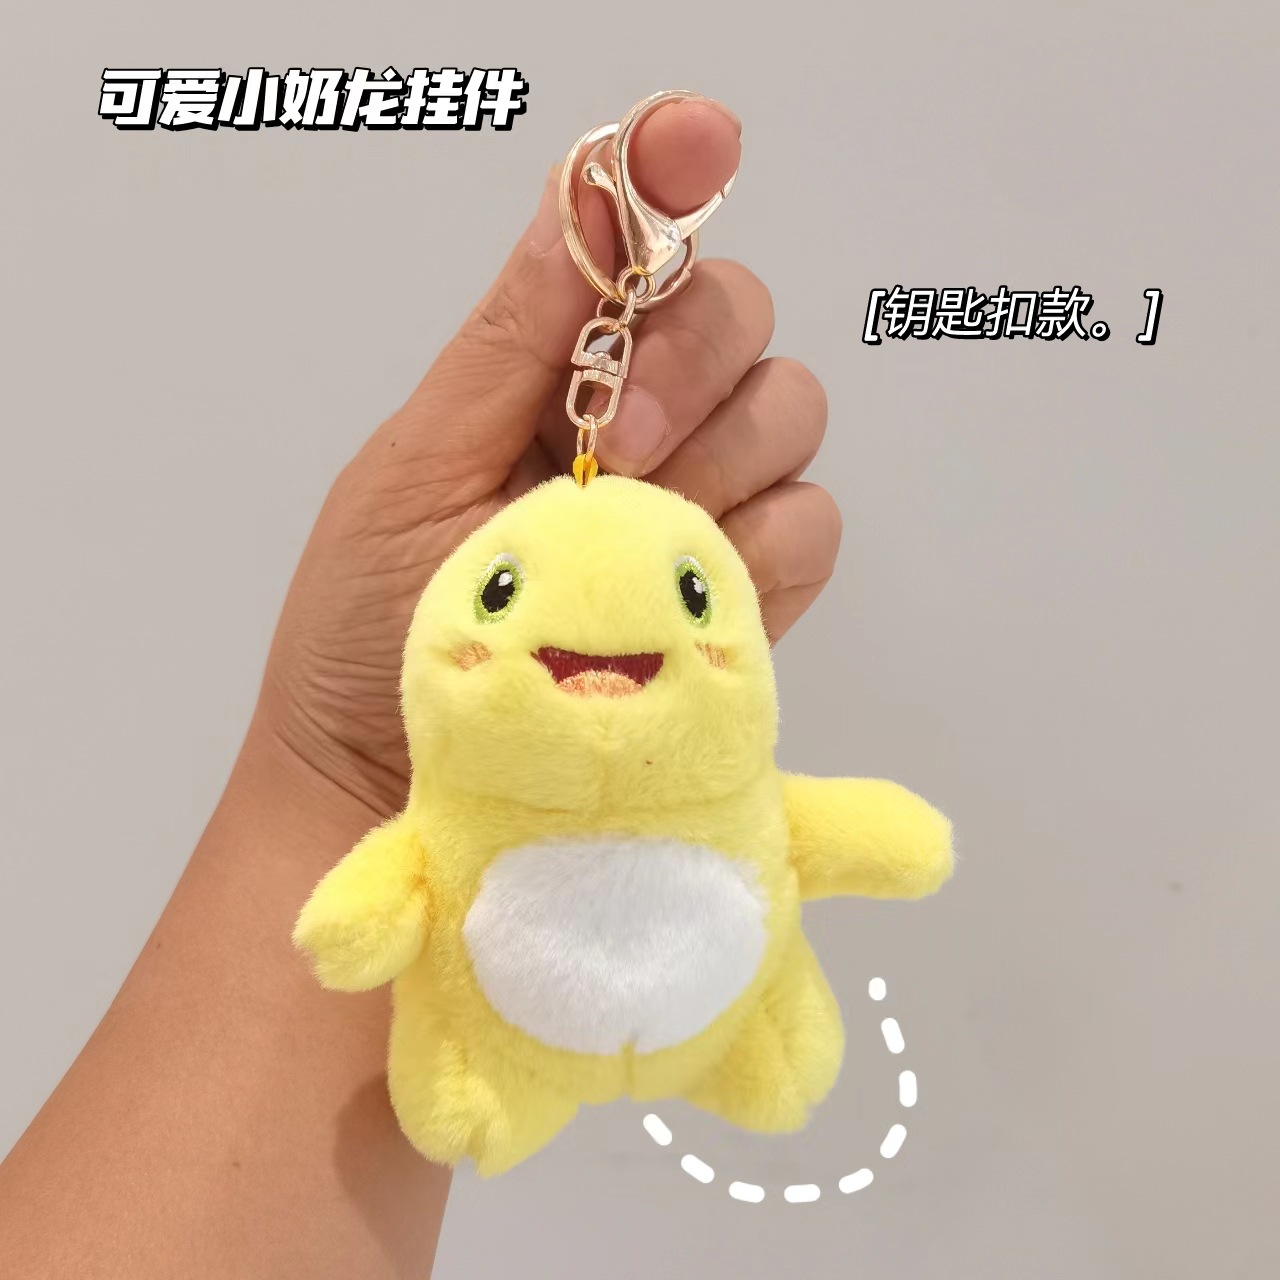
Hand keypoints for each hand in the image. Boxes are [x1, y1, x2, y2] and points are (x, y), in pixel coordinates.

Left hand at [257, 96, 839, 817]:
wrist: (393, 786)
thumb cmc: (376, 629)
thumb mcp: (420, 463)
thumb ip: (514, 335)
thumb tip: (588, 188)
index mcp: (550, 370)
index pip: (636, 247)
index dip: (672, 177)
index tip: (694, 144)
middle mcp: (640, 423)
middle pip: (739, 315)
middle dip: (687, 364)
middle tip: (611, 447)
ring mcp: (699, 506)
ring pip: (789, 413)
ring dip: (721, 462)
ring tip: (629, 540)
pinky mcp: (743, 594)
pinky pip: (809, 527)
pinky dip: (760, 551)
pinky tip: (686, 592)